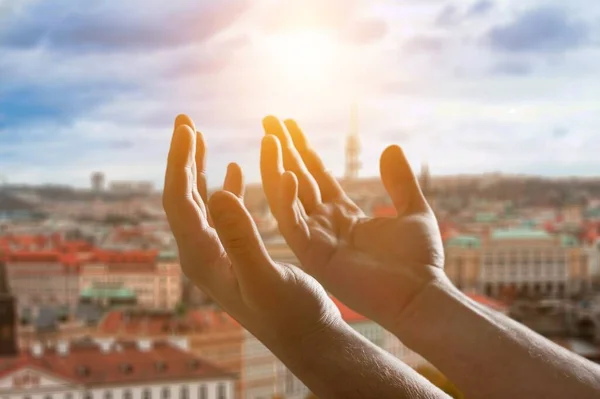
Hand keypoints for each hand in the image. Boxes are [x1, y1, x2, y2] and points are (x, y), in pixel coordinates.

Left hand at [163, 115, 340, 347]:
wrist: (306, 338)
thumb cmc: (290, 315)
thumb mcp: (266, 277)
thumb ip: (241, 237)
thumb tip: (216, 192)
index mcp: (202, 258)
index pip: (180, 201)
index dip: (181, 162)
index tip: (188, 127)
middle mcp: (202, 254)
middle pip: (183, 197)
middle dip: (183, 157)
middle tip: (184, 120)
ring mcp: (216, 253)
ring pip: (199, 202)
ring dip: (198, 168)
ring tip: (198, 136)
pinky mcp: (233, 253)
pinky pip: (220, 212)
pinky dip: (223, 186)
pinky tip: (230, 171)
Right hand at [260, 116, 445, 332]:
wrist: (420, 295)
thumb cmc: (419, 261)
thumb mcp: (414, 211)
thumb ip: (400, 182)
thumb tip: (392, 148)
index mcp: (344, 215)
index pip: (316, 176)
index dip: (302, 150)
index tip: (288, 124)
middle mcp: (324, 224)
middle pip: (297, 180)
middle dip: (283, 150)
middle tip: (268, 119)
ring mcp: (316, 240)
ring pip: (287, 198)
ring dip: (276, 168)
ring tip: (268, 138)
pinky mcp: (314, 255)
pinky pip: (293, 223)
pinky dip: (286, 200)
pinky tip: (286, 174)